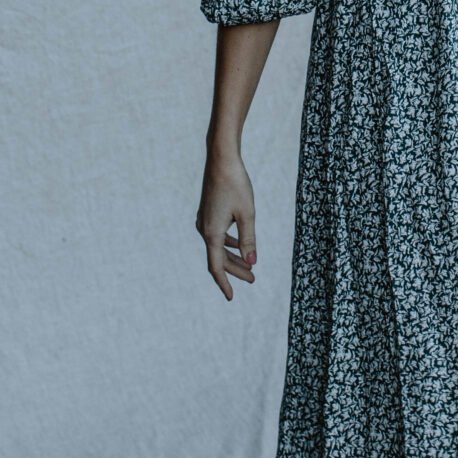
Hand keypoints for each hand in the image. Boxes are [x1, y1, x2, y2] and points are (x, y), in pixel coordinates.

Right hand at [197, 151, 256, 300]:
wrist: (221, 159)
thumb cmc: (236, 184)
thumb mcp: (247, 214)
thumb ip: (249, 240)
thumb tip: (252, 263)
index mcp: (212, 233)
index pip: (217, 266)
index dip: (225, 283)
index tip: (232, 297)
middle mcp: (205, 229)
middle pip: (219, 258)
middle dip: (235, 270)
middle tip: (253, 279)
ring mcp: (205, 220)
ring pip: (218, 247)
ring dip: (233, 258)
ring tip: (249, 266)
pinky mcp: (208, 212)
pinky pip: (217, 235)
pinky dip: (228, 244)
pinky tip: (239, 245)